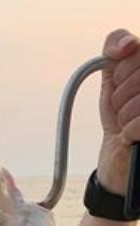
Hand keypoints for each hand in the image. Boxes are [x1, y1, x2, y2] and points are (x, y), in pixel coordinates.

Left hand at [97, 28, 139, 193]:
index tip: (119, 84)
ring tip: (129, 123)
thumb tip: (126, 45)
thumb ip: (116, 50)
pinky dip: (128, 131)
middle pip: (138, 72)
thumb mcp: (113, 79)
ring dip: (124, 115)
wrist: (120, 156)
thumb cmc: (120, 115)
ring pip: (138, 99)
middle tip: (125, 109)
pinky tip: (132, 136)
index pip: (135, 48)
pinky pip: (138, 123)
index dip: (119, 70)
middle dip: (120, 94)